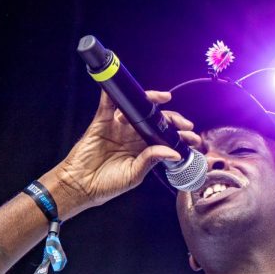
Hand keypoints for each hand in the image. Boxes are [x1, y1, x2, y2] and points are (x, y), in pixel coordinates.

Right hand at [51, 89, 202, 214]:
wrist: (81, 185)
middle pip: (155, 120)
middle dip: (173, 119)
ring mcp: (117, 127)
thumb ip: (152, 160)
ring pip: (136, 108)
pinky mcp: (101, 121)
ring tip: (165, 100)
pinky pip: (109, 103)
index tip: (193, 138)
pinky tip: (127, 88)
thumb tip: (173, 152)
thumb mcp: (135, 174)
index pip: (164, 137)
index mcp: (142, 149)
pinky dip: (115, 92)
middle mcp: (132, 136)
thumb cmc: (106, 184)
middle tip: (185, 124)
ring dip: (152, 102)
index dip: (179, 135)